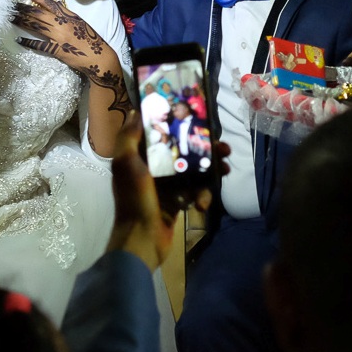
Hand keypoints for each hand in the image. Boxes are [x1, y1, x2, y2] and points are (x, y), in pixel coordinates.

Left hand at [13, 0, 117, 72]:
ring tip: (11, 18)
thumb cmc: (90, 39)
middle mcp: (62, 24)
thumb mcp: (79, 22)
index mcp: (68, 16)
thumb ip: (67, 14)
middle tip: (11, 5)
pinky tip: (18, 39)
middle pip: (39, 14)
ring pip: (36, 26)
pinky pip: (39, 45)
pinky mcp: (56, 50)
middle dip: (24, 9)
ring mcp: (58, 37)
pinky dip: (28, 42)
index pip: (49, 3)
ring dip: (22, 21)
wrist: (98, 57)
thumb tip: (55, 5)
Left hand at [107, 119, 224, 269]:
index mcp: (139, 156)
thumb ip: (128, 137)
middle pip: (183, 150)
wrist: (142, 240)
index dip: (181, 125)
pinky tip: (202, 204)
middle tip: (223, 148)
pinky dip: (202, 195)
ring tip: (225, 170)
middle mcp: (153, 167)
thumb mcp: (126, 164)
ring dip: (210, 171)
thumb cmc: (134, 200)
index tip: (201, 121)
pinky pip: (195, 191)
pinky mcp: (177, 201)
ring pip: (193, 170)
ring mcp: (166, 185)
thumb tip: (136, 111)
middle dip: (205, 148)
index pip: (163, 133)